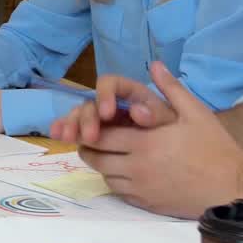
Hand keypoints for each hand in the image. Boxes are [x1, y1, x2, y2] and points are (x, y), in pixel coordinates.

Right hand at [51, 73, 176, 144]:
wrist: (186, 158)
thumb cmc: (183, 136)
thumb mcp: (180, 122)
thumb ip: (157, 113)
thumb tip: (136, 109)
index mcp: (132, 94)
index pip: (111, 84)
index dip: (105, 95)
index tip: (107, 114)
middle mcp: (114, 103)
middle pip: (92, 102)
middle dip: (87, 118)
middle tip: (89, 137)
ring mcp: (103, 120)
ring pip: (80, 116)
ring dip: (71, 124)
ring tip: (64, 137)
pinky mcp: (96, 135)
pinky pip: (77, 130)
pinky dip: (66, 131)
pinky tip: (57, 136)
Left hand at [74, 62, 242, 217]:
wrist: (236, 188)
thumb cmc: (216, 148)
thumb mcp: (196, 112)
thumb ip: (171, 88)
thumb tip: (155, 65)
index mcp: (144, 143)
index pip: (99, 136)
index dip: (91, 128)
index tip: (94, 122)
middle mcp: (137, 168)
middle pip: (95, 158)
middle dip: (90, 146)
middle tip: (94, 138)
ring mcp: (142, 189)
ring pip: (105, 177)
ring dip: (102, 165)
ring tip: (109, 154)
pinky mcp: (149, 204)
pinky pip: (121, 193)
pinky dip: (117, 182)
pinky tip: (126, 172)